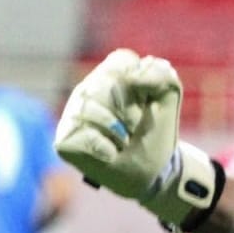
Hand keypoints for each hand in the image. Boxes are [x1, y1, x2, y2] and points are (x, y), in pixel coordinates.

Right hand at [53, 49, 218, 229]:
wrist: (154, 171)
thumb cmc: (157, 131)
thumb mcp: (169, 98)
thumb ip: (160, 74)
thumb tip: (131, 76)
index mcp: (110, 75)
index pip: (121, 61)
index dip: (140, 83)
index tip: (147, 103)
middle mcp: (86, 90)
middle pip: (106, 83)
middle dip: (131, 109)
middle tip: (135, 127)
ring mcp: (72, 114)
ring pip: (92, 109)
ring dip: (119, 130)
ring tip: (124, 141)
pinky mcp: (64, 140)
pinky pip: (85, 135)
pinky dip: (106, 148)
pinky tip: (110, 154)